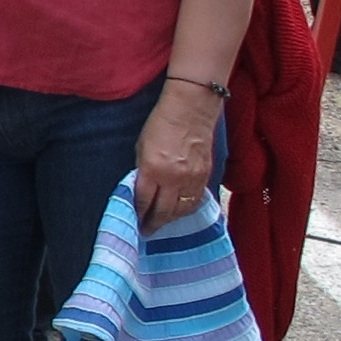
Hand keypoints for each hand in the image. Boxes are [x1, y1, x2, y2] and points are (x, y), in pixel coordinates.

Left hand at [133, 81, 222, 229]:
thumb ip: (142, 172)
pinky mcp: (206, 175)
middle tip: (146, 231)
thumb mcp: (141, 148)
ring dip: (170, 219)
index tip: (134, 222)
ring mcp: (192, 178)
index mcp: (153, 169)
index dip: (138, 214)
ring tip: (162, 223)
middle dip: (153, 224)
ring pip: (181, 210)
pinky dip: (186, 209)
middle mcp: (174, 178)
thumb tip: (142, 192)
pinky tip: (179, 211)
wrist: (191, 109)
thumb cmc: (161, 124)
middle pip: (163, 211)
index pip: (143, 201)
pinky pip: (195, 200)